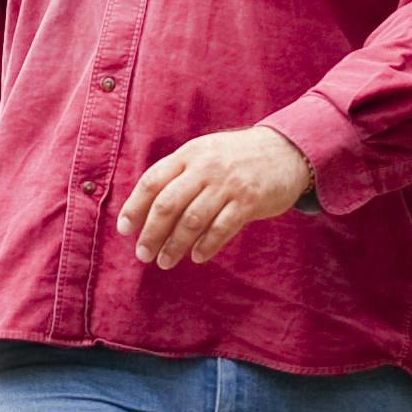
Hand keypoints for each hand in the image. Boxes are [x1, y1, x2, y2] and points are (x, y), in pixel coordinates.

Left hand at [117, 127, 314, 268]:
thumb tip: (146, 210)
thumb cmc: (237, 159)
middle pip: (168, 204)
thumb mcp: (205, 154)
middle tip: (143, 254)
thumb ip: (179, 175)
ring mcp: (228, 184)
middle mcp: (205, 167)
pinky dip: (206, 245)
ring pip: (192, 220)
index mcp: (189, 155)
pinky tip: (196, 257)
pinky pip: (222, 228)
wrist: (286, 150)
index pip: (152, 181)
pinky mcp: (249, 200)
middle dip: (151, 233)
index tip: (124, 230)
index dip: (135, 207)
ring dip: (175, 245)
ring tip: (165, 261)